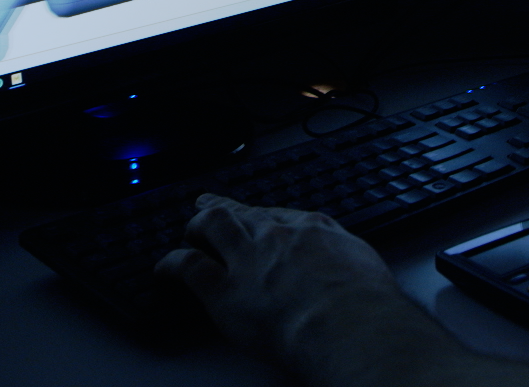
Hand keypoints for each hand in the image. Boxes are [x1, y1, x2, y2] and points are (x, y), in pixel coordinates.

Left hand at [156, 194, 402, 356]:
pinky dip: (171, 264)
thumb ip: (347, 258)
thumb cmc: (363, 301)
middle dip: (222, 209)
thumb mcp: (364, 264)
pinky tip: (165, 269)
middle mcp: (275, 237)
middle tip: (207, 206)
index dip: (263, 216)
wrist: (346, 321)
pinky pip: (188, 267)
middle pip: (241, 213)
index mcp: (312, 229)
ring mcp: (247, 259)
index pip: (279, 215)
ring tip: (188, 232)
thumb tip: (349, 267)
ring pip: (211, 226)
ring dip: (196, 227)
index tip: (258, 217)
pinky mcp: (223, 289)